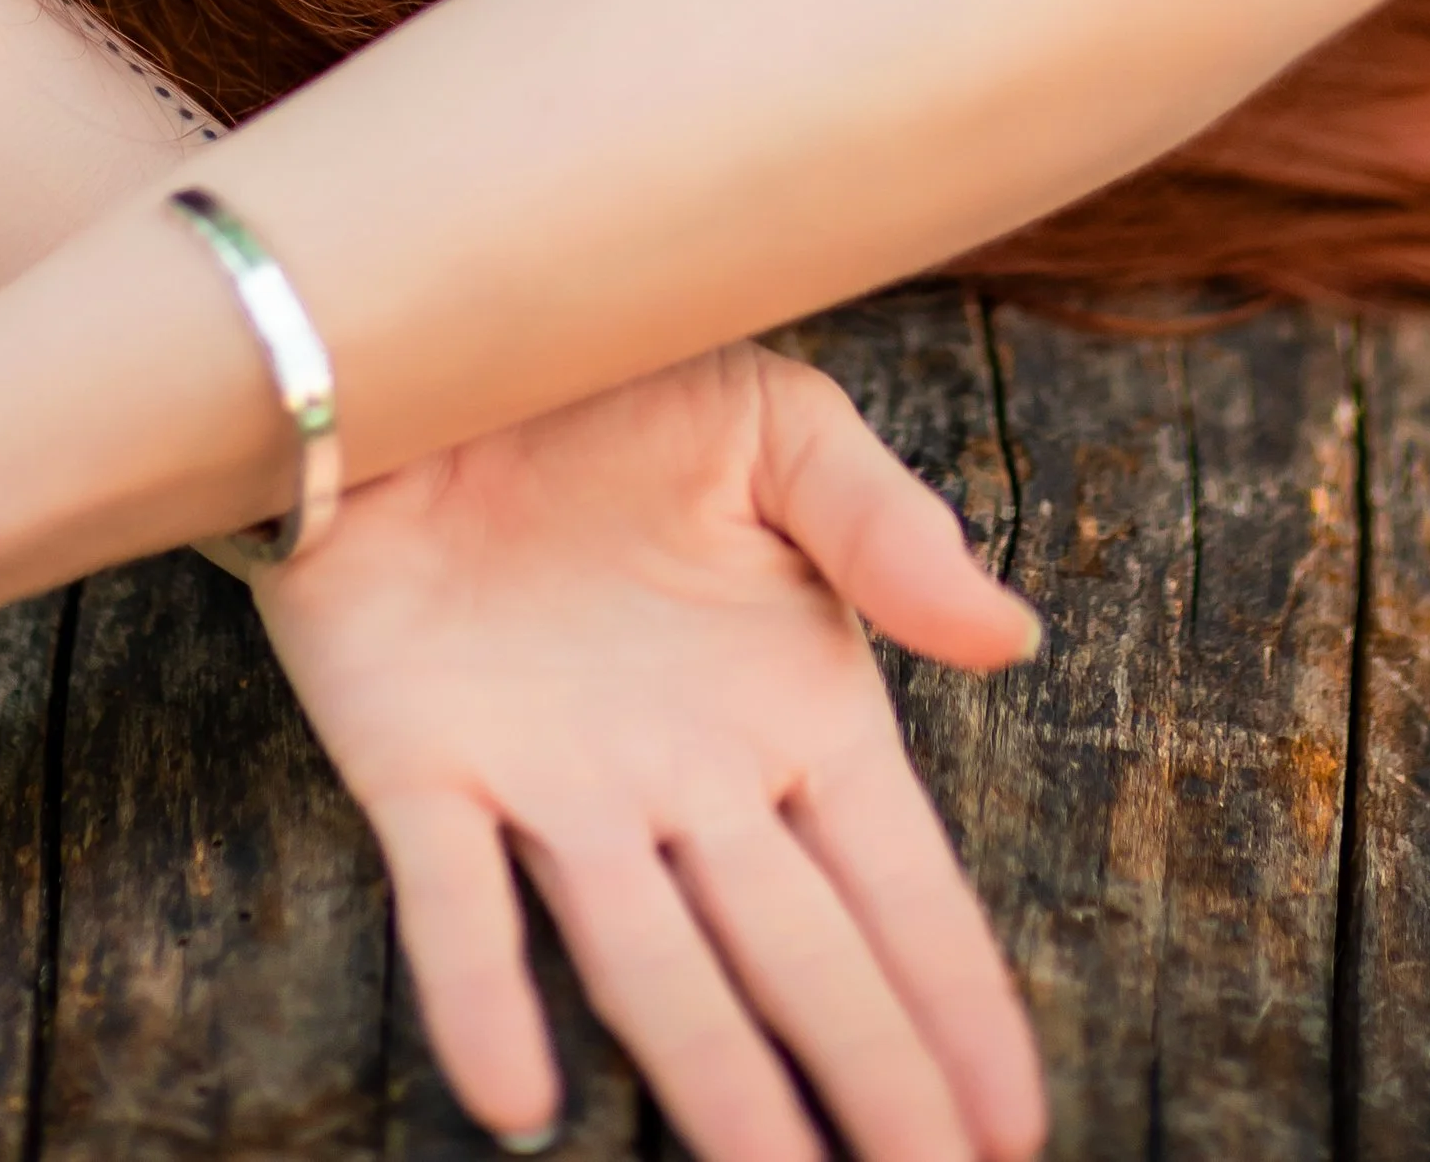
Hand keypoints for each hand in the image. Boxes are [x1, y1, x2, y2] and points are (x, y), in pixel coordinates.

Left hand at [261, 344, 1045, 1161]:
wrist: (429, 346)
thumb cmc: (616, 380)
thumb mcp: (776, 425)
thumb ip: (885, 527)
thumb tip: (1011, 640)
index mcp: (788, 707)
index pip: (894, 884)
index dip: (951, 999)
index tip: (1011, 1127)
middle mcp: (682, 781)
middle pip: (793, 958)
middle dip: (869, 1082)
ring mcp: (550, 787)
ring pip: (645, 963)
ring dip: (709, 1081)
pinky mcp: (417, 767)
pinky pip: (455, 899)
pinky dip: (481, 991)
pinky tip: (517, 1094)